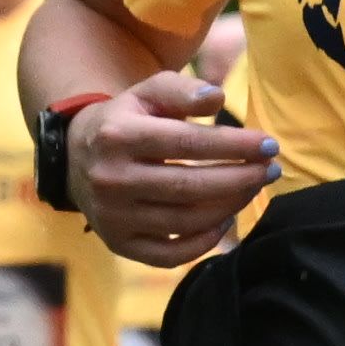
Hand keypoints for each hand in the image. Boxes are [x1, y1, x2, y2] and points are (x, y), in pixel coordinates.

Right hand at [75, 73, 279, 267]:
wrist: (74, 158)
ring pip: (186, 220)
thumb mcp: (146, 93)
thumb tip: (218, 99)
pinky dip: (204, 243)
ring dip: (230, 207)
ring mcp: (113, 217)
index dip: (235, 146)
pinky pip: (170, 254)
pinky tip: (225, 221)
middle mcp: (112, 179)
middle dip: (241, 179)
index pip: (189, 143)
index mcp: (118, 135)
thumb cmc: (125, 121)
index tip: (269, 146)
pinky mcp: (118, 244)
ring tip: (252, 188)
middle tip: (271, 171)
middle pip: (191, 186)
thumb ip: (183, 90)